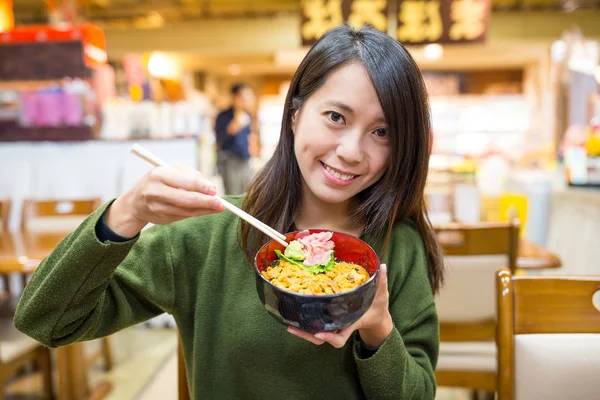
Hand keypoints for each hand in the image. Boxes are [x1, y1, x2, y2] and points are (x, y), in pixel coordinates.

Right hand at [106, 163, 223, 236]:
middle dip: (206, 202)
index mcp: (159, 174)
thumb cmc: (159, 180)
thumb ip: (191, 176)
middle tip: (221, 203)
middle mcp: (155, 191)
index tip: (214, 190)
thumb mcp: (171, 171)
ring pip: (186, 210)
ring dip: (205, 210)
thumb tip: (212, 188)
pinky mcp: (161, 218)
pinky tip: (207, 211)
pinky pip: (183, 216)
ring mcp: (157, 207)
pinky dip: (197, 213)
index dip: (201, 186)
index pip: (184, 182)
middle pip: (186, 199)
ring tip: (219, 207)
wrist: (135, 201)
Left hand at [287, 264, 392, 348]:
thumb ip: (381, 281)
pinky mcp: (329, 321)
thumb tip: (382, 265)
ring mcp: (334, 326)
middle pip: (322, 338)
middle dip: (308, 335)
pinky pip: (316, 325)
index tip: (320, 334)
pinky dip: (306, 324)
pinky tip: (294, 316)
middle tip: (293, 329)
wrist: (376, 317)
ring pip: (316, 334)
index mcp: (351, 323)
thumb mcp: (382, 295)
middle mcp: (340, 327)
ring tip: (289, 326)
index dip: (329, 338)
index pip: (340, 338)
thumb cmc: (378, 307)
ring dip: (303, 332)